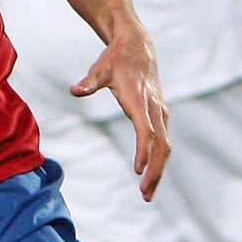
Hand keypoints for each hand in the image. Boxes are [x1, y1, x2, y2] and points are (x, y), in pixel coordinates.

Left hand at [73, 26, 169, 200]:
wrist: (139, 47)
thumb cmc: (116, 60)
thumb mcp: (100, 69)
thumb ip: (89, 82)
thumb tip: (75, 90)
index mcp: (140, 99)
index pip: (145, 129)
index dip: (143, 150)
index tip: (138, 170)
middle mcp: (154, 108)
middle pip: (161, 144)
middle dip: (155, 171)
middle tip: (144, 194)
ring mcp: (160, 113)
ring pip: (165, 146)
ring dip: (159, 171)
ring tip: (147, 194)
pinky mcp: (161, 116)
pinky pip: (163, 142)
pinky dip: (159, 161)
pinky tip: (151, 177)